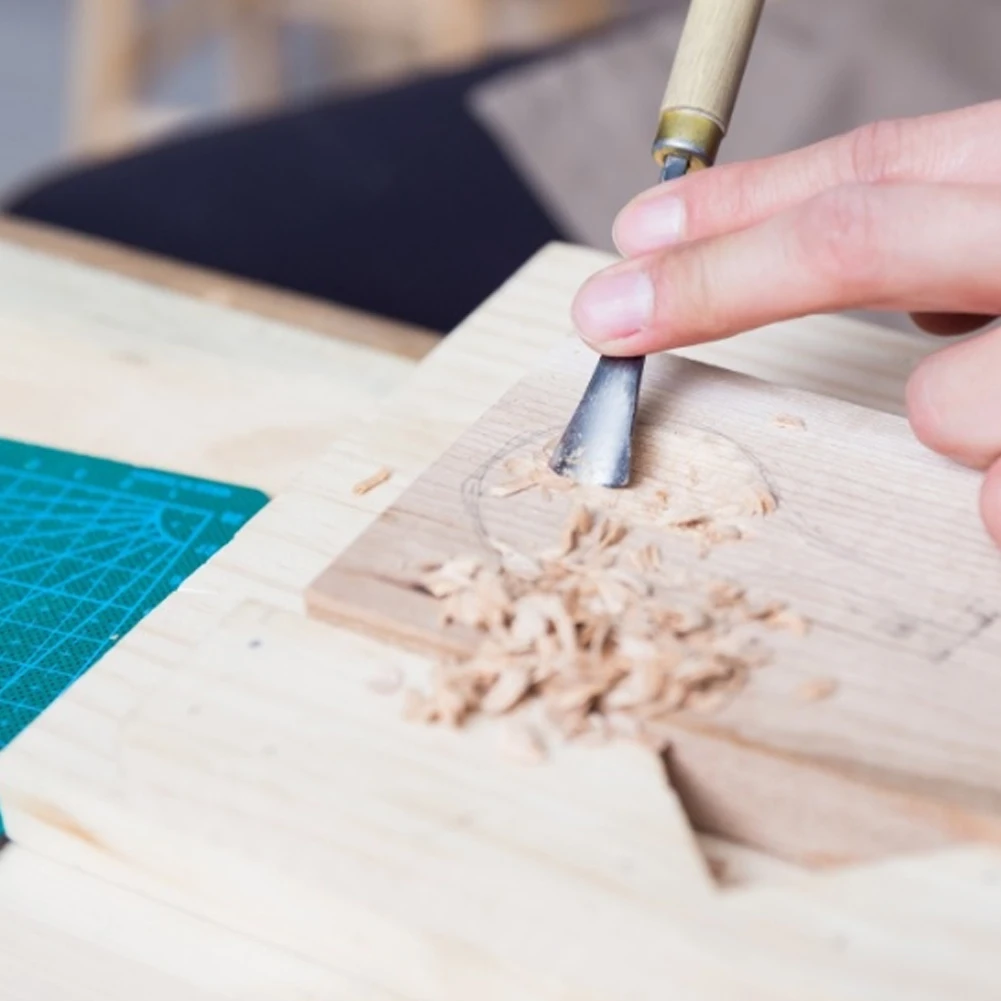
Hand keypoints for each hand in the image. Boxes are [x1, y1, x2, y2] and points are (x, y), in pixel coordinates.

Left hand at [571, 101, 1000, 542]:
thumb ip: (933, 250)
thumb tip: (835, 270)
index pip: (874, 165)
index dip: (739, 201)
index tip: (637, 228)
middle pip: (855, 240)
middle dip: (716, 281)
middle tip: (609, 313)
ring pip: (938, 406)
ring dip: (944, 420)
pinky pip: (993, 504)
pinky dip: (992, 499)